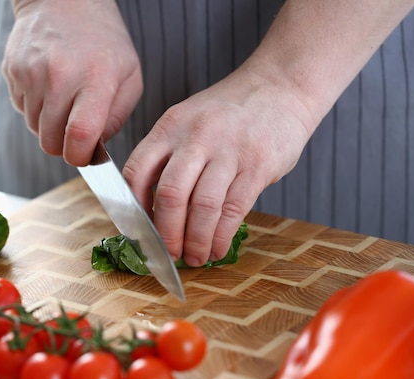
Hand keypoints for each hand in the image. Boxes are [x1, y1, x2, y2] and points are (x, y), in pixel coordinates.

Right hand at [2, 0, 142, 165]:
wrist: (65, 1)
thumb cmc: (102, 41)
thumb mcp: (129, 76)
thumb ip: (116, 118)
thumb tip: (96, 148)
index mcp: (95, 78)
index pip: (79, 135)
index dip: (80, 157)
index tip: (84, 156)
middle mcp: (59, 76)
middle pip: (51, 141)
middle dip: (64, 146)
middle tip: (77, 130)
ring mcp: (31, 73)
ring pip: (34, 129)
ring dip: (50, 126)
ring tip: (65, 101)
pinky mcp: (13, 71)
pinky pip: (22, 110)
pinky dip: (36, 109)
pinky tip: (49, 88)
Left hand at [123, 62, 315, 266]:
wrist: (280, 87)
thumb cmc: (229, 113)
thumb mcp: (189, 120)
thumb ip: (169, 157)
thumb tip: (153, 211)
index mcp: (170, 126)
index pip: (137, 172)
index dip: (133, 209)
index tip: (139, 232)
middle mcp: (195, 137)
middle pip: (169, 195)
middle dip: (166, 234)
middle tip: (169, 254)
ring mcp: (228, 150)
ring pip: (203, 207)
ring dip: (196, 241)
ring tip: (195, 258)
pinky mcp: (257, 165)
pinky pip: (234, 210)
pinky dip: (222, 237)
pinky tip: (218, 248)